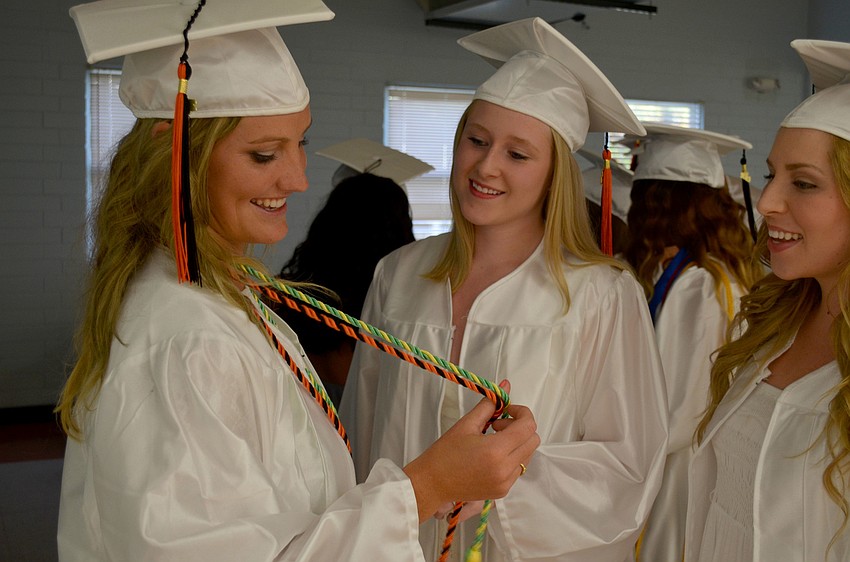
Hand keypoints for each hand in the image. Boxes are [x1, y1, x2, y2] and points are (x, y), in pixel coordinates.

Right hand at [403, 380, 538, 521]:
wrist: (432, 484)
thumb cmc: (444, 454)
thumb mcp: (467, 424)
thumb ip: (489, 405)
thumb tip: (504, 387)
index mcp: (496, 450)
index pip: (528, 426)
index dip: (522, 412)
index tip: (508, 410)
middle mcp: (505, 469)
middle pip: (533, 440)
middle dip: (520, 427)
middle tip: (498, 424)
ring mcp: (506, 482)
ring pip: (528, 454)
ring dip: (517, 442)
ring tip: (493, 439)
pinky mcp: (503, 490)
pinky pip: (519, 468)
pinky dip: (512, 456)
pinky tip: (492, 454)